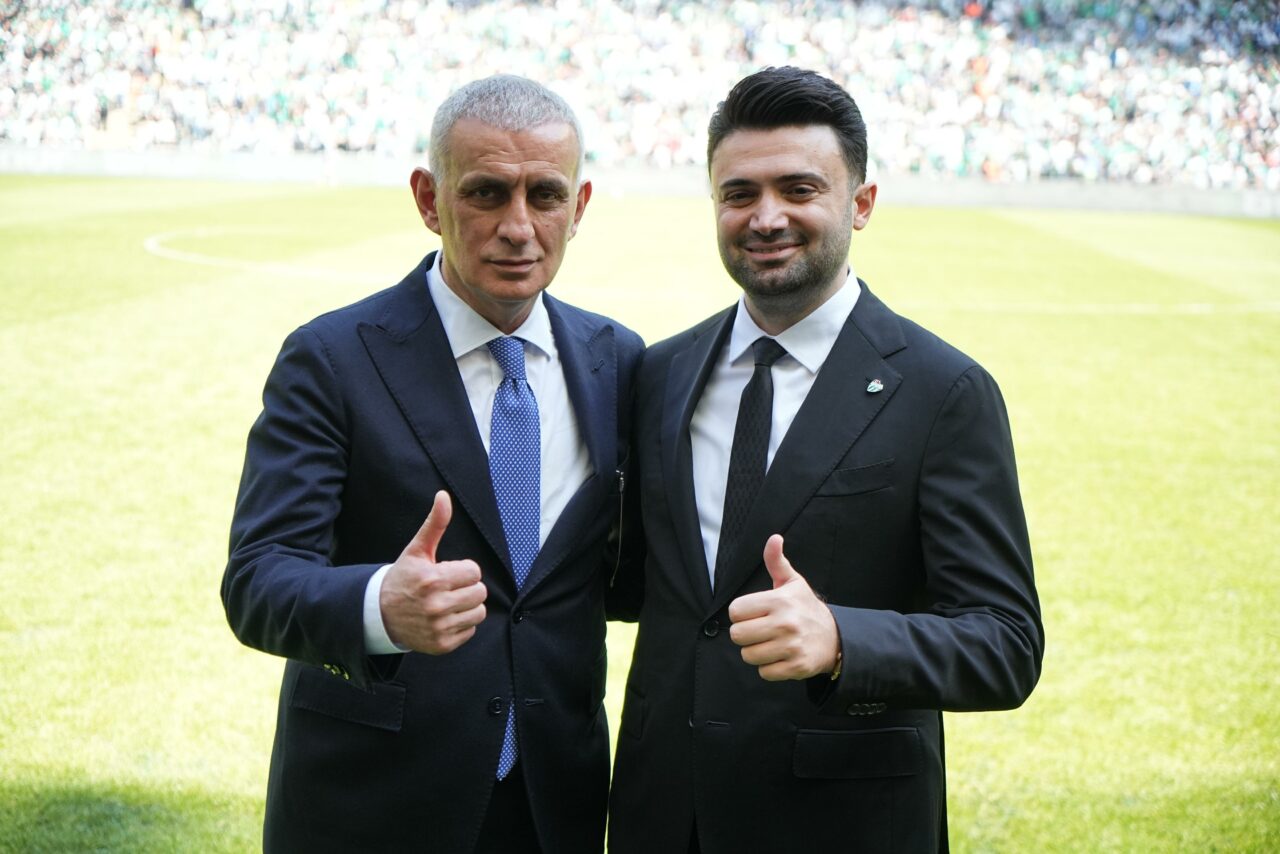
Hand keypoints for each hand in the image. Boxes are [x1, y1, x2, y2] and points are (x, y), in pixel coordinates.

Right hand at [380, 491, 487, 654]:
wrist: (379, 614)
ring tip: (448, 602)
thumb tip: (444, 496)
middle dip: (467, 587)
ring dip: (467, 606)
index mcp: (432, 579)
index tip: (448, 572)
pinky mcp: (442, 645)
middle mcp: (436, 606)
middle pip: (480, 592)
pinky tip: (443, 618)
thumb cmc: (403, 578)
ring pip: (478, 612)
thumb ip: (435, 524)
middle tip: (448, 587)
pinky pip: (470, 631)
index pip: (474, 572)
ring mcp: (439, 627)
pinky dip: (461, 624)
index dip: (463, 570)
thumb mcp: (417, 550)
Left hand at [727, 534, 839, 680]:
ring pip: (748, 656)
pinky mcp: (796, 667)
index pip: (735, 611)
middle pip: (738, 635)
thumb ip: (776, 561)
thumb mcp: (792, 582)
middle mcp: (785, 623)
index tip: (753, 614)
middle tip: (759, 630)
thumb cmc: (806, 608)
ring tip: (769, 643)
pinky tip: (779, 656)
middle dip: (745, 634)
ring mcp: (791, 646)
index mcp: (779, 601)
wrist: (836, 637)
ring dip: (755, 652)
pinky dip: (768, 667)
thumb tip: (774, 538)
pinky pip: (764, 672)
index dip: (740, 613)